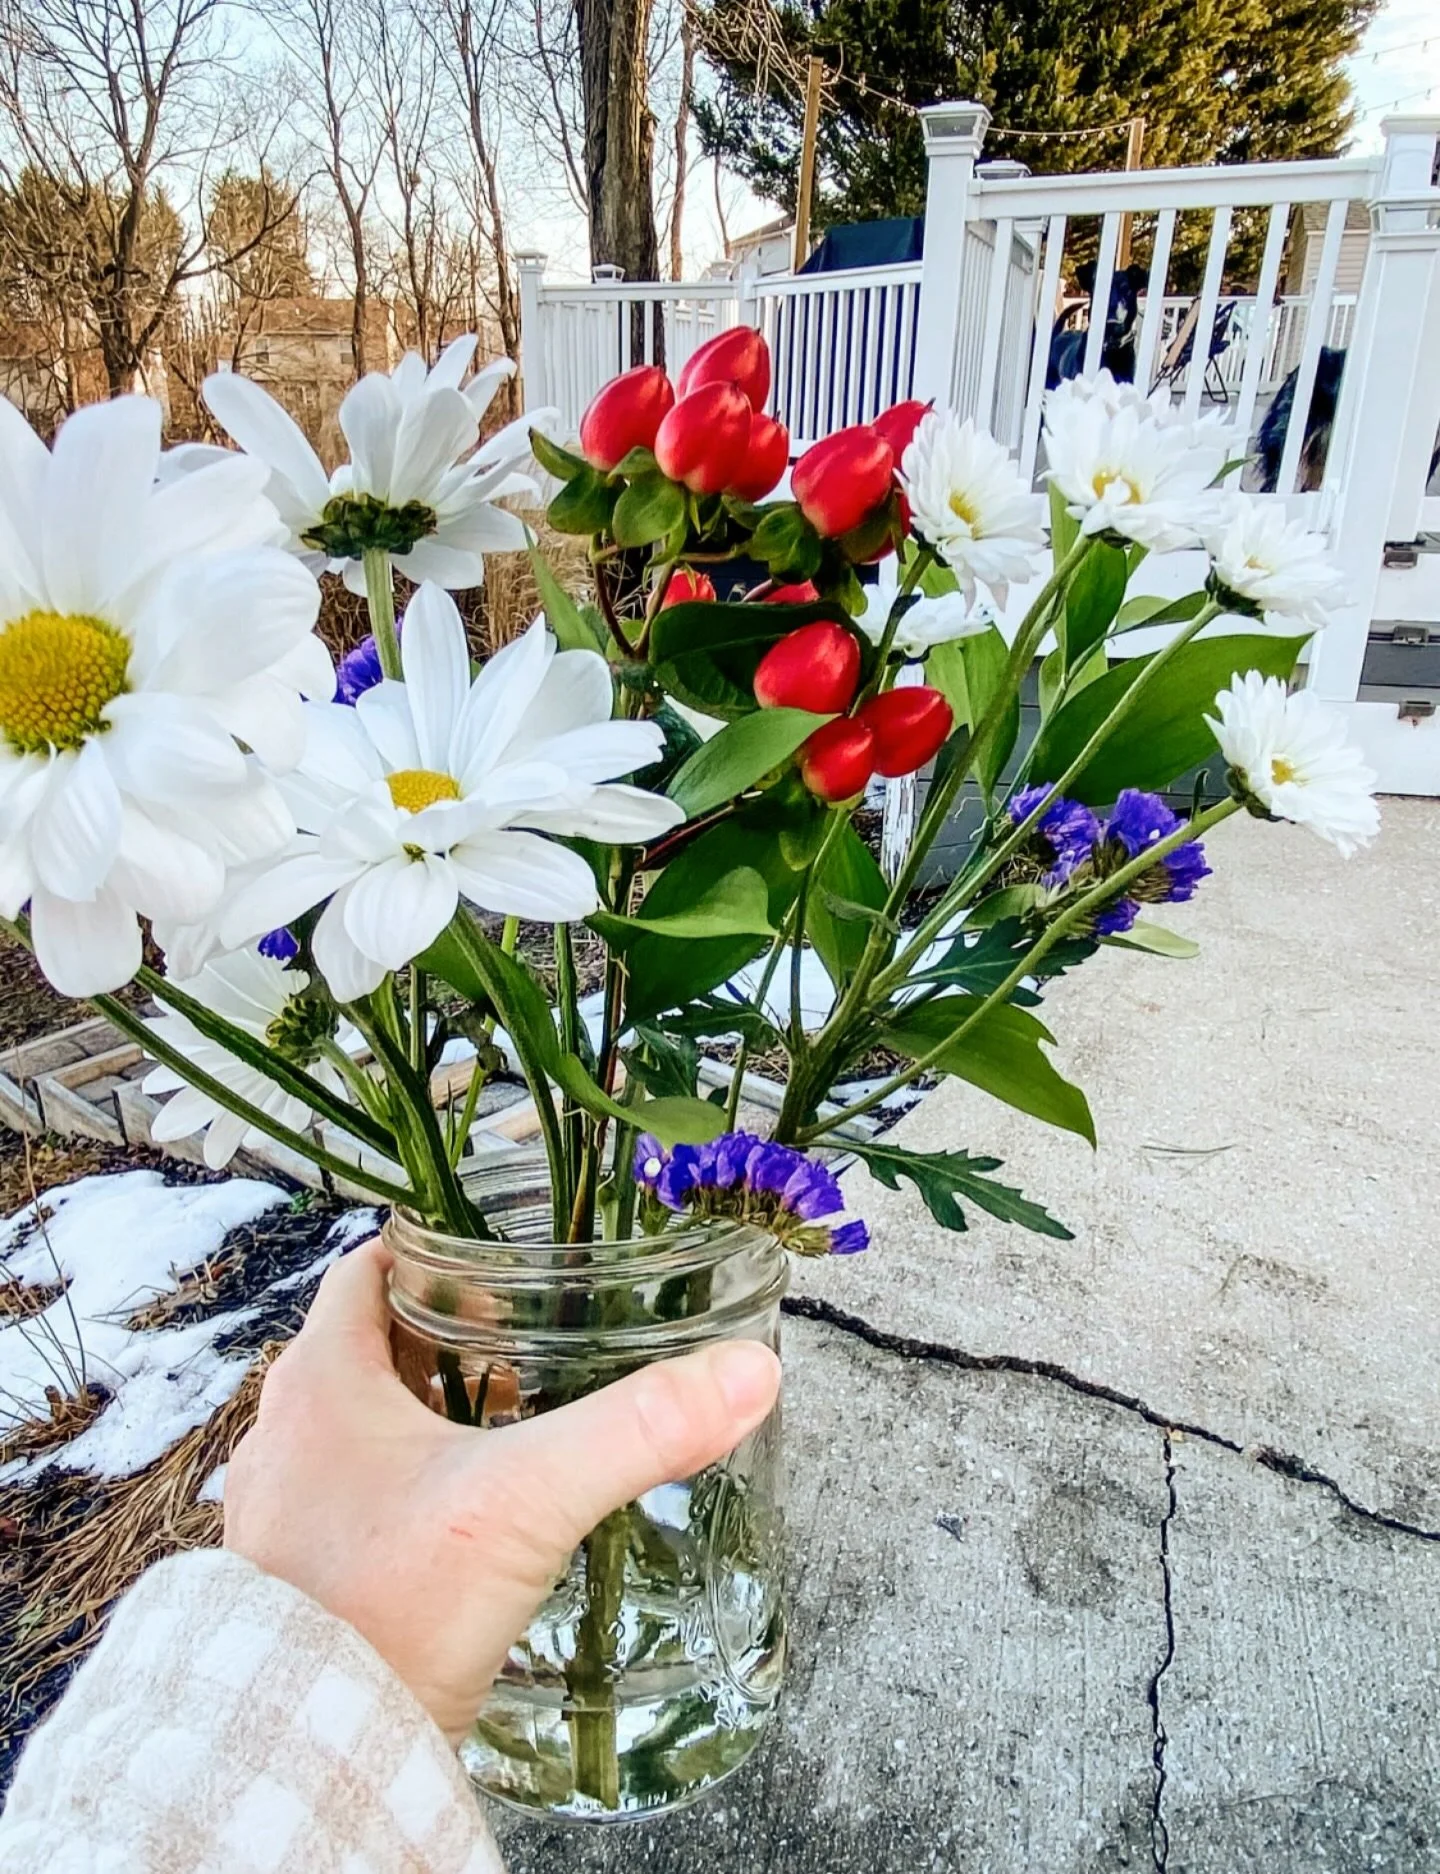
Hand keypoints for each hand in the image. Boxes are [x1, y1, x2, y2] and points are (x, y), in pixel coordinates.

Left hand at [223, 1239, 780, 1740]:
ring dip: (433, 1418)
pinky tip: (473, 1521)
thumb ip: (637, 1430)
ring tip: (518, 1427)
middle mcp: (286, 1433)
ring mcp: (285, 1510)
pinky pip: (358, 1503)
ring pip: (366, 1428)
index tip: (510, 1263)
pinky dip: (412, 1491)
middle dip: (454, 1339)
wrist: (316, 1752)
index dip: (441, 1253)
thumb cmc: (392, 1604)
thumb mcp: (528, 1499)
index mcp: (320, 1380)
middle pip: (374, 1346)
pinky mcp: (301, 1577)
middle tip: (536, 1346)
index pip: (370, 1267)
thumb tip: (746, 1372)